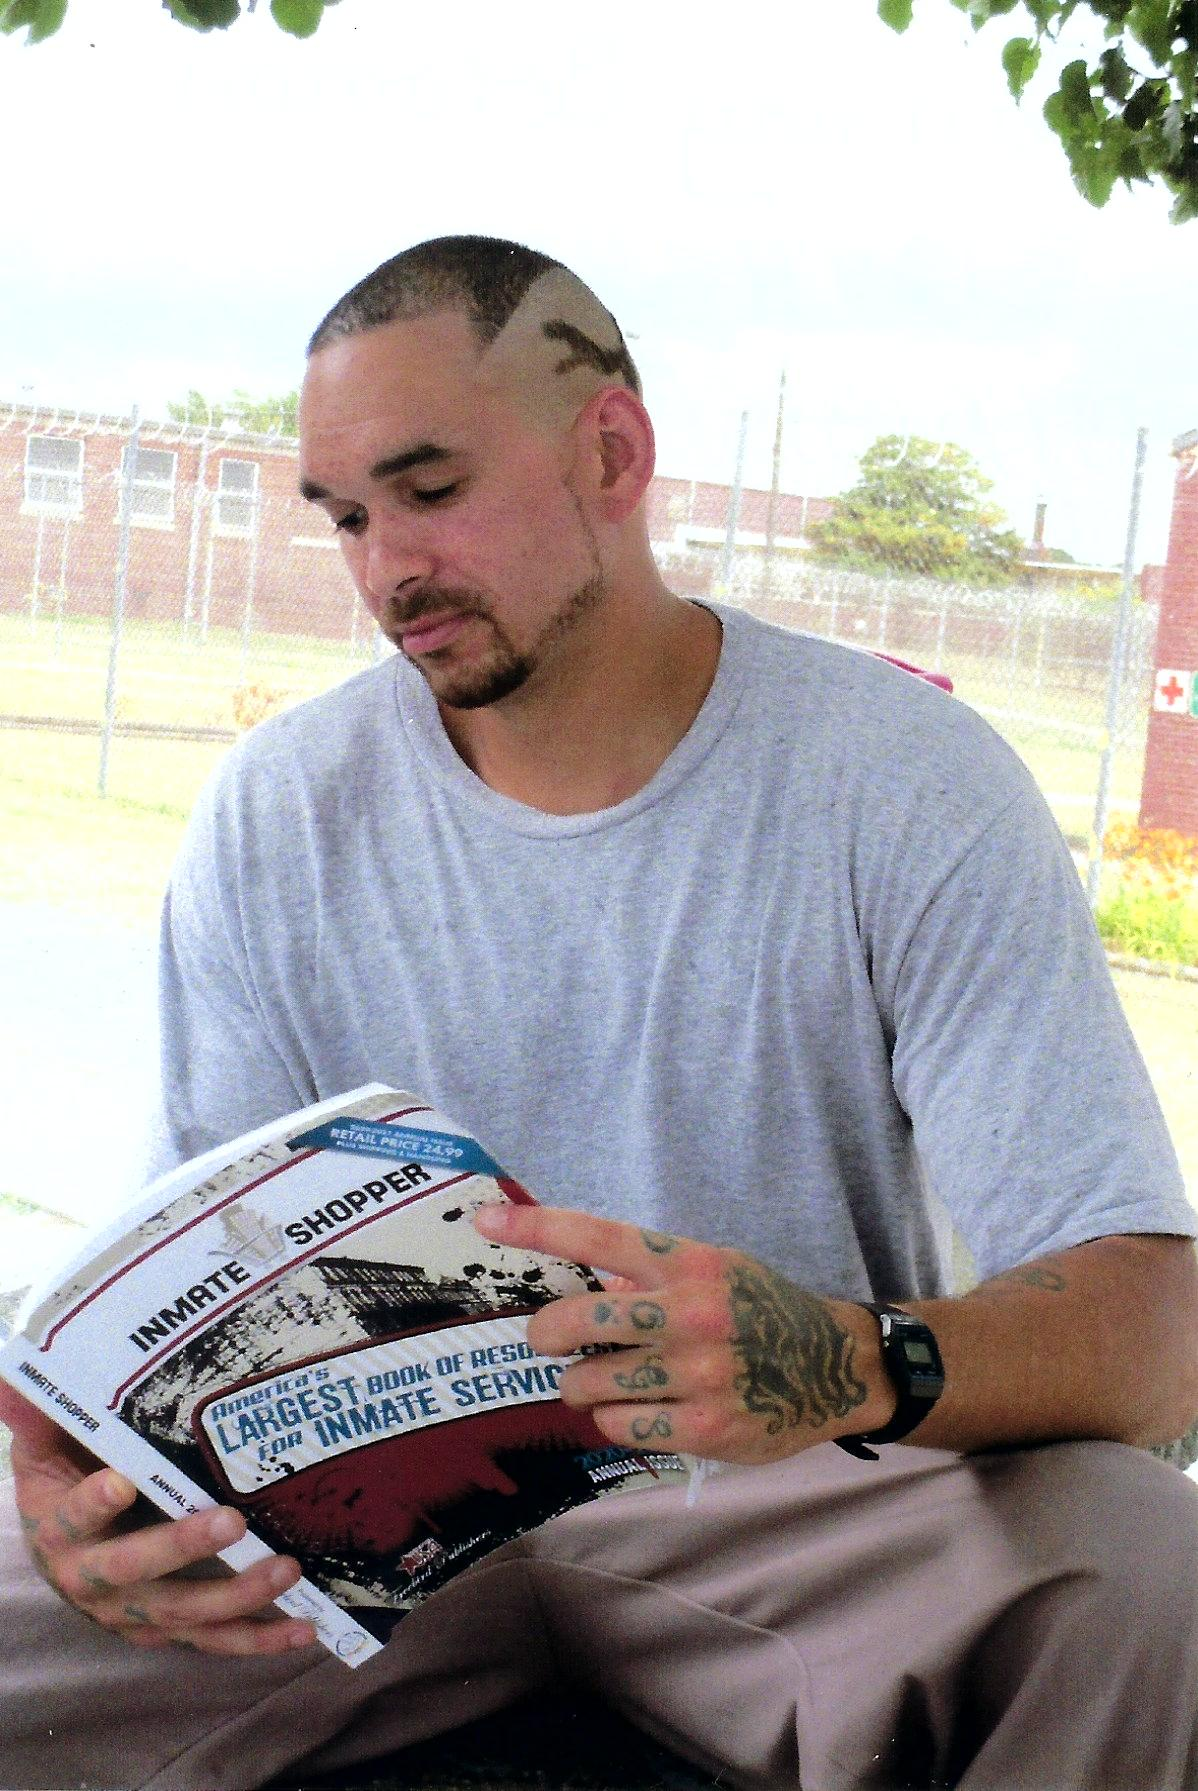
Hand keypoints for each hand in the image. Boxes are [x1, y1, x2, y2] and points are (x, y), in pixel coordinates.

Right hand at [0, 1385, 316, 1654]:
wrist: (62, 1553)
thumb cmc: (66, 1481)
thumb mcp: (48, 1446)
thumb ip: (46, 1416)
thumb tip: (17, 1377)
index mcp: (60, 1530)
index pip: (72, 1517)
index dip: (94, 1504)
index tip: (121, 1483)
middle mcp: (91, 1580)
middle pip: (134, 1569)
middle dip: (183, 1547)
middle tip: (230, 1521)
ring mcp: (130, 1612)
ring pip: (181, 1612)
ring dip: (236, 1596)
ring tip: (284, 1570)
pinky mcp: (165, 1629)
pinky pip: (212, 1640)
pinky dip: (257, 1638)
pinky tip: (301, 1632)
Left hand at [473, 1207, 889, 1463]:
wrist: (835, 1367)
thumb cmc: (758, 1310)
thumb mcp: (712, 1268)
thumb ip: (648, 1272)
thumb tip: (577, 1281)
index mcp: (689, 1262)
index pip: (597, 1236)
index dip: (535, 1227)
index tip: (485, 1218)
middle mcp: (691, 1313)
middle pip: (577, 1318)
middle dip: (547, 1333)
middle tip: (548, 1340)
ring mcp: (698, 1374)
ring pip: (589, 1382)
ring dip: (583, 1385)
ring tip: (605, 1380)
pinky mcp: (705, 1427)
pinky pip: (619, 1428)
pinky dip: (615, 1420)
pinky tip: (638, 1410)